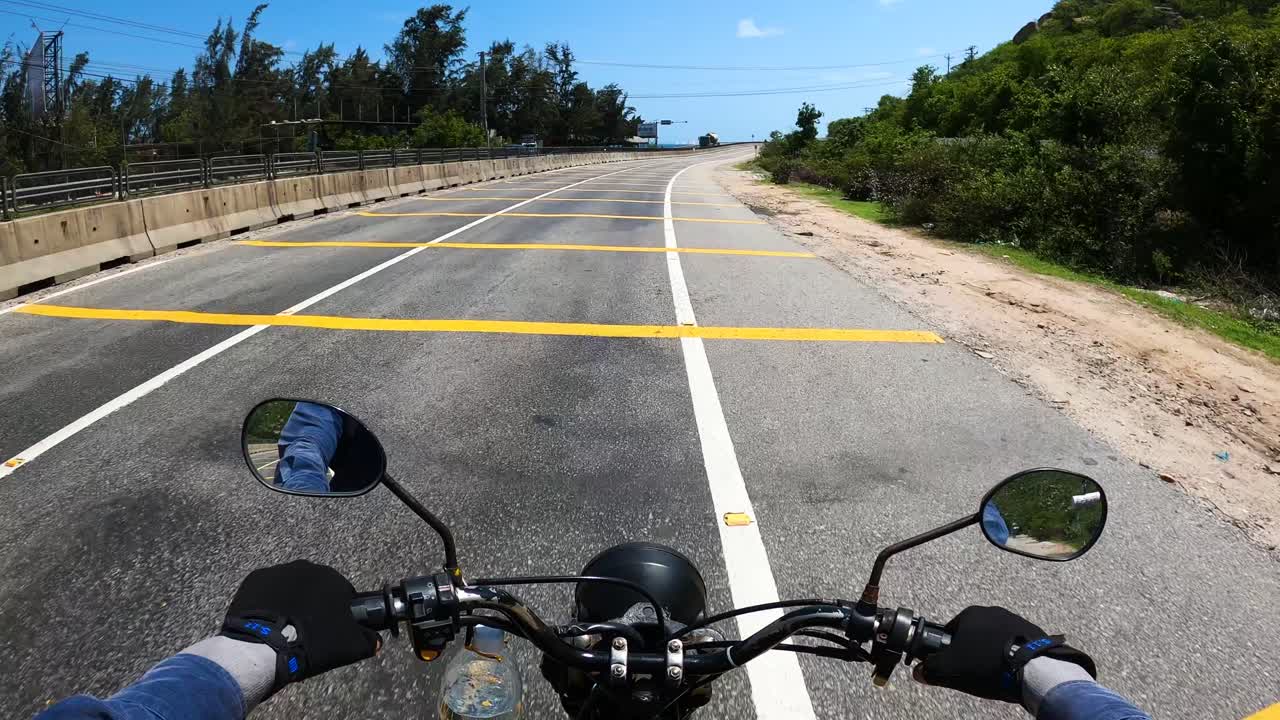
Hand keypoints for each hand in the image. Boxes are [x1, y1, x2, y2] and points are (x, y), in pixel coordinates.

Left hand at [220, 560, 379, 689]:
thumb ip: (368, 640)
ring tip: (285, 627)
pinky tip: (268, 620)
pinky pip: (267, 590)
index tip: (331, 629)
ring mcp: (278, 571)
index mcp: (332, 577)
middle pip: (315, 587)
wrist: (264, 648)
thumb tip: (375, 640)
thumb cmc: (311, 643)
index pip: (342, 593)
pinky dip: (269, 602)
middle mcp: (307, 567)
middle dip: (314, 604)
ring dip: (291, 601)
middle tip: (308, 630)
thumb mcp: (349, 647)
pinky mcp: (255, 579)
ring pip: (290, 586)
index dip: (338, 612)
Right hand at [913, 606, 1094, 702]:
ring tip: (993, 671)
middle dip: (971, 649)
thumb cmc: (987, 665)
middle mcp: (992, 611)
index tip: (951, 663)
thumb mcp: (951, 670)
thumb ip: (930, 669)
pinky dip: (1009, 653)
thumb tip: (920, 671)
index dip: (947, 649)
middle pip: (973, 633)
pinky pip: (1014, 643)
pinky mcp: (1033, 632)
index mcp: (970, 614)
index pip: (949, 630)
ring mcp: (1015, 620)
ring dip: (991, 651)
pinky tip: (1009, 668)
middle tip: (972, 670)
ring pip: (994, 637)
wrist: (1032, 671)